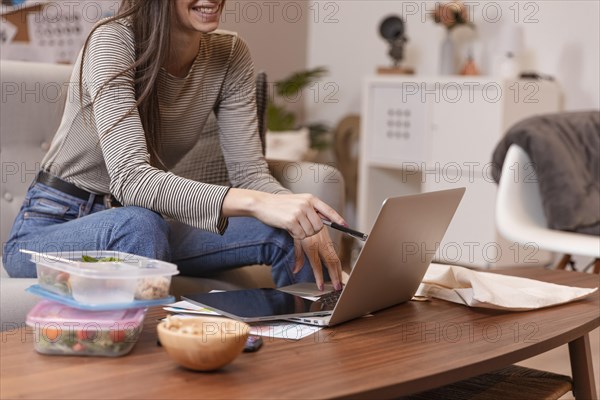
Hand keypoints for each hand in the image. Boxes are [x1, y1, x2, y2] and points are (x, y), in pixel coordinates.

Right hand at [224, 190, 345, 239]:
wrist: (262, 203)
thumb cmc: (280, 206)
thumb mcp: (298, 202)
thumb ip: (310, 210)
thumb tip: (323, 221)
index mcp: (310, 198)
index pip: (328, 210)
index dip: (337, 219)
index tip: (346, 226)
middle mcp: (306, 204)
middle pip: (319, 226)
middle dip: (311, 231)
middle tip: (300, 227)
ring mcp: (299, 212)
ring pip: (309, 232)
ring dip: (301, 234)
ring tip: (292, 225)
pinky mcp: (291, 220)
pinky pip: (299, 235)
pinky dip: (295, 235)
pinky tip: (287, 228)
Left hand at [293, 228, 342, 290]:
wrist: (306, 210)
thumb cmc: (298, 224)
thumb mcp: (295, 239)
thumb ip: (298, 255)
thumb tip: (295, 270)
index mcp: (311, 244)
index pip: (317, 265)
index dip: (319, 277)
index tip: (321, 286)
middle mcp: (321, 243)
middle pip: (331, 263)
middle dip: (335, 276)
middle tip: (337, 288)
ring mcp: (326, 241)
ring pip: (336, 258)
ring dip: (339, 271)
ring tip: (340, 282)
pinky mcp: (329, 239)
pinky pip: (335, 253)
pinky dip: (338, 264)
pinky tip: (339, 271)